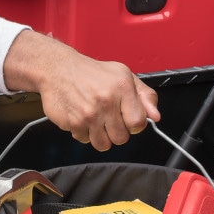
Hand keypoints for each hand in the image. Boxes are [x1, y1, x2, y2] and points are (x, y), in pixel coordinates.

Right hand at [2, 31, 158, 151]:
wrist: (58, 68)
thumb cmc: (92, 72)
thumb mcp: (123, 75)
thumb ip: (144, 96)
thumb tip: (155, 116)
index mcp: (121, 88)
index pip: (138, 123)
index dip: (135, 124)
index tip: (128, 118)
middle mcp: (105, 102)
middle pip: (121, 138)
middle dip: (117, 131)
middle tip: (110, 117)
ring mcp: (88, 114)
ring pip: (103, 144)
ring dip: (102, 135)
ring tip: (97, 119)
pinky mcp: (72, 123)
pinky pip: (84, 140)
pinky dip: (84, 132)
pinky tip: (83, 117)